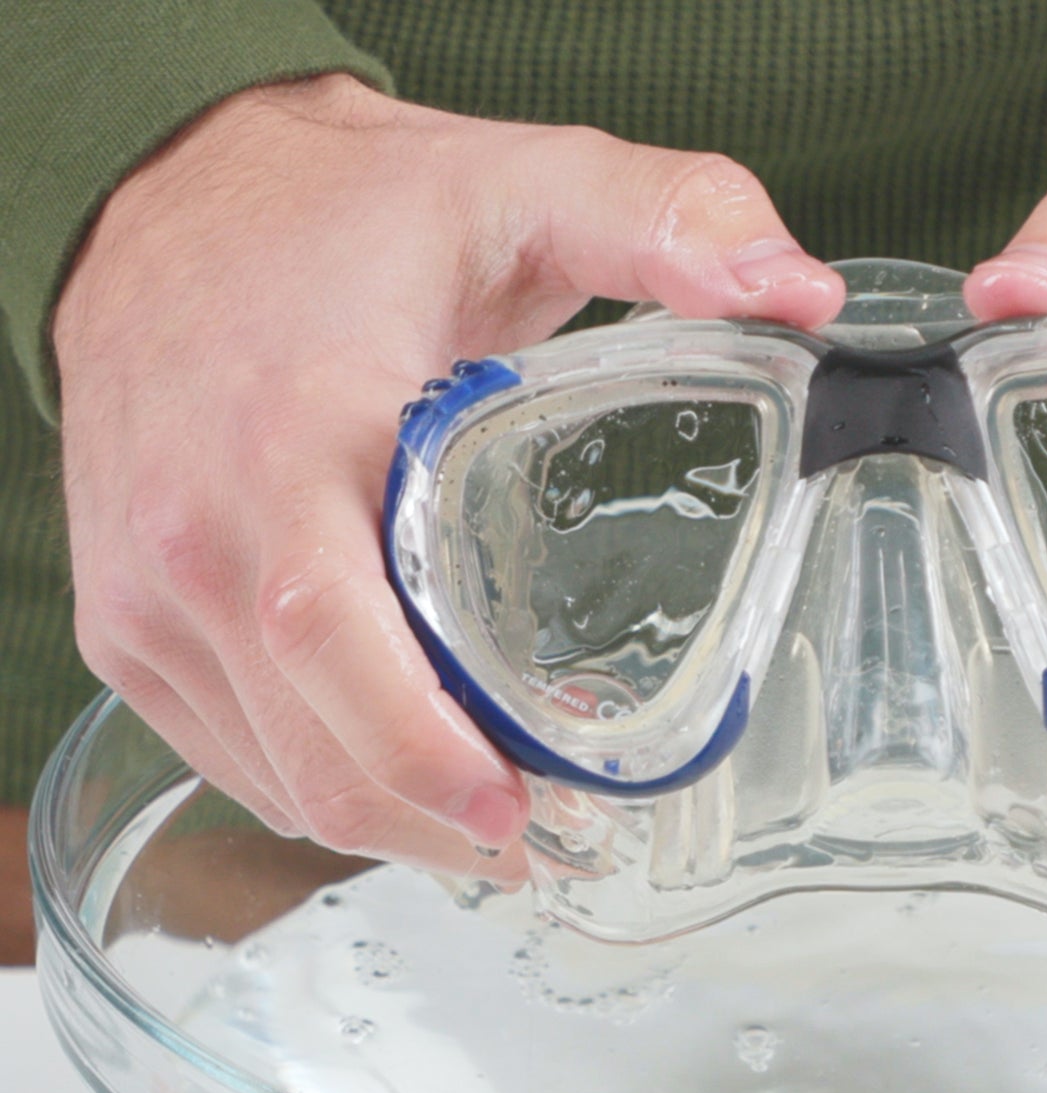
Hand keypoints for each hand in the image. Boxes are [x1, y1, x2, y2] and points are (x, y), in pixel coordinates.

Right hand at [54, 74, 842, 877]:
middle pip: (315, 751)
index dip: (424, 753)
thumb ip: (666, 221)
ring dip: (396, 821)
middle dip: (443, 826)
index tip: (523, 811)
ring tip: (500, 814)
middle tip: (553, 837)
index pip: (330, 640)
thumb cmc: (341, 212)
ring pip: (276, 778)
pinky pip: (230, 757)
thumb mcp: (522, 183)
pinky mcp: (126, 626)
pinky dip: (325, 787)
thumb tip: (800, 292)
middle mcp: (193, 536)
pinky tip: (409, 774)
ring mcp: (146, 594)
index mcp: (287, 441)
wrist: (159, 196)